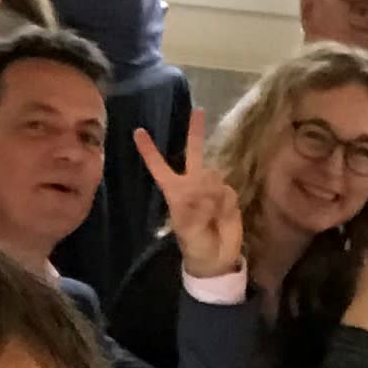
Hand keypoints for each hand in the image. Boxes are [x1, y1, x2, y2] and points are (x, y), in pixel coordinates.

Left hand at [135, 112, 242, 279]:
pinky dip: (224, 202)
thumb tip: (206, 183)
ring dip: (211, 194)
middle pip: (193, 153)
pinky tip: (222, 214)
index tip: (138, 132)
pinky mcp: (228, 194)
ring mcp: (211, 187)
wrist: (217, 257)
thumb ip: (194, 205)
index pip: (159, 168)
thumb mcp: (187, 228)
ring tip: (211, 215)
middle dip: (195, 132)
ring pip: (212, 176)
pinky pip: (226, 190)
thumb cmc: (195, 244)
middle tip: (198, 111)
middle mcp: (192, 184)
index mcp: (175, 191)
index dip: (150, 151)